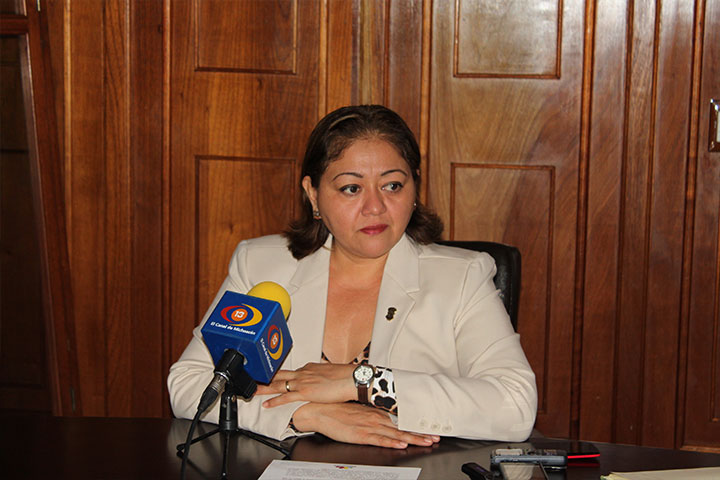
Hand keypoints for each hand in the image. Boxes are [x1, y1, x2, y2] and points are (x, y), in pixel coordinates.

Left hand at [256, 363, 356, 407]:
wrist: (352, 379)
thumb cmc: (346, 376)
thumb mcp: (331, 373)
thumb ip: (322, 376)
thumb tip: (322, 380)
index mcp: (310, 368)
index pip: (291, 371)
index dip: (280, 375)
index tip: (272, 376)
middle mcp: (304, 373)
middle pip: (280, 374)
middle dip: (265, 377)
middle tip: (254, 378)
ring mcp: (303, 382)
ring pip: (278, 384)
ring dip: (264, 388)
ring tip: (253, 390)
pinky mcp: (305, 392)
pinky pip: (285, 397)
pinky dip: (275, 401)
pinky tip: (267, 405)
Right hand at [292, 402, 440, 448]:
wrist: (319, 409)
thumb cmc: (337, 409)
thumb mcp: (358, 410)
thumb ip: (372, 414)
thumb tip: (384, 416)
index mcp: (375, 412)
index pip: (400, 419)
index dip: (416, 424)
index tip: (430, 427)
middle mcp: (375, 418)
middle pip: (402, 427)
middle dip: (420, 433)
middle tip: (436, 437)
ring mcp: (368, 426)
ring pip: (395, 433)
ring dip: (412, 438)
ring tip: (426, 442)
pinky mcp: (360, 434)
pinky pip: (378, 439)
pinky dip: (391, 441)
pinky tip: (400, 444)